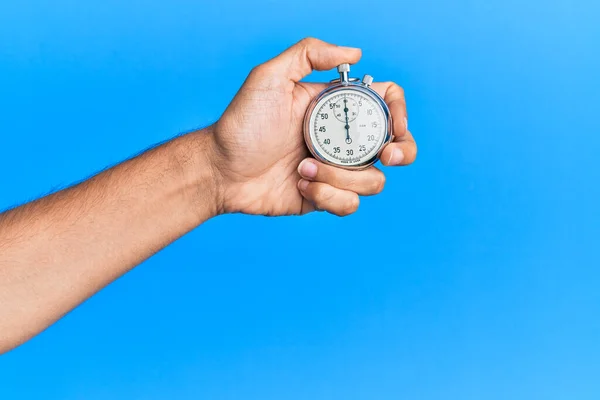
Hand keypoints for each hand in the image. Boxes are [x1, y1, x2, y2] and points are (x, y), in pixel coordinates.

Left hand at [209, 38, 416, 215]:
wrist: (221, 170)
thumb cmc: (241, 123)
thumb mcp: (269, 76)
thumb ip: (309, 53)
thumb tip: (356, 53)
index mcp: (336, 109)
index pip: (386, 104)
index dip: (400, 112)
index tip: (394, 125)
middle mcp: (341, 139)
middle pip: (396, 146)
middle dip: (403, 151)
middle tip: (386, 155)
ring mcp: (335, 170)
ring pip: (373, 181)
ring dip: (341, 176)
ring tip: (301, 168)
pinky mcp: (325, 197)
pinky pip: (349, 204)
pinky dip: (328, 196)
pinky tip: (300, 185)